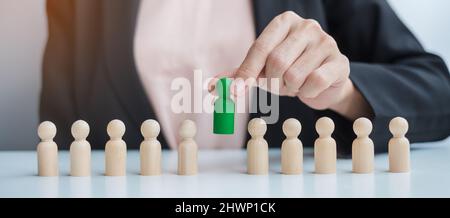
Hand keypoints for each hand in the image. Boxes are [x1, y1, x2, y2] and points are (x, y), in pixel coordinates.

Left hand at [212, 11, 370, 119]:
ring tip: (296, 85)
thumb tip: (212, 87)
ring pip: (295, 76)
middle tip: (278, 86)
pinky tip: (312, 88)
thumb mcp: (262, 70)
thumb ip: (240, 74)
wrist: (324, 82)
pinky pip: (315, 83)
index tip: (233, 93)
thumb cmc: (290, 70)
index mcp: (284, 22)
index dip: (246, 72)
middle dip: (273, 83)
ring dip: (290, 90)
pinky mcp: (340, 62)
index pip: (260, 48)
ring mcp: (326, 42)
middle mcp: (306, 26)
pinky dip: (308, 93)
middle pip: (276, 62)